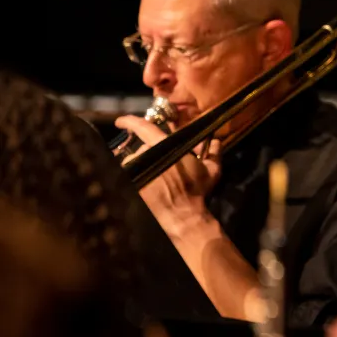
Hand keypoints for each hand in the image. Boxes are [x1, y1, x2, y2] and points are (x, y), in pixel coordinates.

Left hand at [115, 115, 222, 240]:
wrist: (182, 215)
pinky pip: (129, 176)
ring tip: (155, 177)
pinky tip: (146, 185)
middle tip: (164, 163)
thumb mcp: (211, 170)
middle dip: (152, 153)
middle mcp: (147, 156)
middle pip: (143, 148)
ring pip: (135, 162)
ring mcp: (137, 171)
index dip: (129, 121)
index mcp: (164, 147)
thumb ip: (214, 153)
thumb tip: (216, 141)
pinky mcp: (132, 185)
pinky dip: (135, 177)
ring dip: (143, 165)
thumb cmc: (196, 190)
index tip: (120, 121)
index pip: (143, 128)